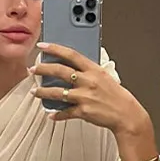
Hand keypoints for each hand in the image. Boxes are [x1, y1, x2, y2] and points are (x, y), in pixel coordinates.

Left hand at [29, 42, 148, 133]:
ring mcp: (84, 96)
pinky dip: (57, 115)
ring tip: (34, 92)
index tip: (43, 45)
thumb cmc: (117, 96)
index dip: (55, 48)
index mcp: (94, 70)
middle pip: (60, 71)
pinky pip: (65, 113)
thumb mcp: (105, 77)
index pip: (71, 54)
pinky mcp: (83, 111)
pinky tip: (51, 115)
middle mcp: (88, 81)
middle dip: (43, 69)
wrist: (126, 114)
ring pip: (58, 92)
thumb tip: (74, 70)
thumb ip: (89, 72)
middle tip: (33, 70)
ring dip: (43, 92)